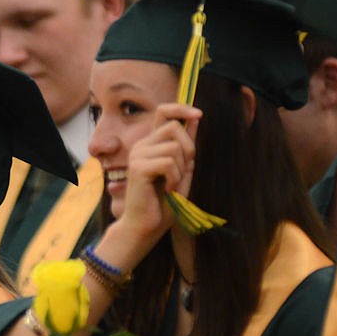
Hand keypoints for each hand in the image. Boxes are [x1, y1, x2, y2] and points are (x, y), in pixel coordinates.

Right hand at [119, 103, 200, 241]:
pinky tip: (168, 190)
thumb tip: (195, 120)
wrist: (145, 227)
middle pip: (174, 127)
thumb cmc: (163, 204)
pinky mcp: (138, 168)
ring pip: (174, 148)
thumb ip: (186, 148)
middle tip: (183, 172)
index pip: (163, 112)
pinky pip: (169, 163)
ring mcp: (137, 156)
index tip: (199, 114)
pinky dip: (175, 178)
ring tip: (173, 185)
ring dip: (181, 170)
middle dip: (189, 148)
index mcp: (151, 145)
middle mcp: (141, 146)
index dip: (181, 108)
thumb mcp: (182, 172)